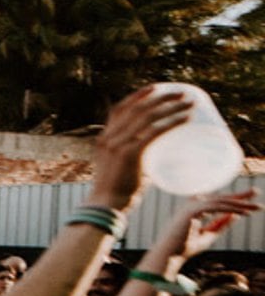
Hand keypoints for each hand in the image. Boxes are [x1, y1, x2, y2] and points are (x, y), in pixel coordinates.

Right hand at [88, 86, 196, 209]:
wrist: (105, 206)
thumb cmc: (118, 192)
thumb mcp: (123, 170)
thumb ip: (140, 162)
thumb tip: (163, 160)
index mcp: (105, 139)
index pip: (119, 109)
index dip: (138, 96)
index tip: (157, 88)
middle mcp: (109, 138)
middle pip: (137, 109)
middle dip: (162, 97)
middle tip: (182, 94)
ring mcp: (118, 145)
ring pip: (147, 118)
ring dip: (171, 107)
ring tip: (190, 103)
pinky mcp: (129, 155)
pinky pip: (153, 133)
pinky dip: (171, 123)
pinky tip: (185, 118)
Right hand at [157, 189, 258, 261]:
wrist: (170, 255)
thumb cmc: (185, 247)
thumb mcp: (209, 235)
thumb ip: (221, 225)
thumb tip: (236, 215)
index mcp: (194, 208)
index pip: (217, 200)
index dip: (234, 198)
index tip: (250, 199)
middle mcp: (192, 203)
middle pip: (221, 197)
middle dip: (240, 196)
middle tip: (257, 192)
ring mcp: (191, 205)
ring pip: (221, 201)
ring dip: (240, 203)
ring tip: (256, 207)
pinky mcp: (193, 210)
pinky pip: (217, 207)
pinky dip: (232, 209)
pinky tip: (244, 212)